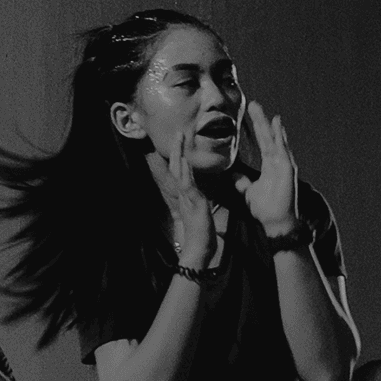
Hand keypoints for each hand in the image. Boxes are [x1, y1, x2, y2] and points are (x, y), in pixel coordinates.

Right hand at [145, 128, 225, 275]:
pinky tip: (185, 160)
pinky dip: (186, 171)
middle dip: (177, 148)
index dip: (180, 155)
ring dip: (179, 153)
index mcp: (187, 195)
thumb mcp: (202, 212)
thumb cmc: (203, 234)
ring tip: (179, 137)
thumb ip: (200, 201)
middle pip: (177, 166)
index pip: (181, 171)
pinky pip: (187, 184)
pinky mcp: (192, 203)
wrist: (199, 249)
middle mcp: (184, 194)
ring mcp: (187, 197)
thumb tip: (203, 195)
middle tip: (177, 131)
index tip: (181, 141)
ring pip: (179, 170)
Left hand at [232, 100, 299, 236]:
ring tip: (261, 108)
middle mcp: (278, 162)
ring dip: (268, 124)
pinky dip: (280, 135)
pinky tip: (277, 123)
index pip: (262, 142)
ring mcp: (284, 164)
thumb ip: (241, 182)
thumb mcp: (248, 192)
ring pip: (274, 139)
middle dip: (260, 121)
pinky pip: (283, 148)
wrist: (275, 223)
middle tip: (253, 104)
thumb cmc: (265, 209)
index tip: (249, 115)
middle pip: (267, 137)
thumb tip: (231, 174)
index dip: (256, 129)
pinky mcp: (288, 168)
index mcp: (270, 166)